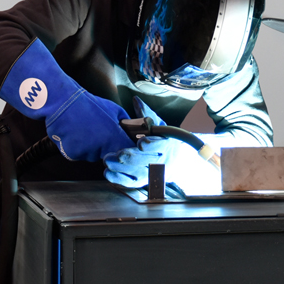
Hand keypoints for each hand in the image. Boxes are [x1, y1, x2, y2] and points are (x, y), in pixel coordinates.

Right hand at [0, 39, 132, 160]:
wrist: (62, 102)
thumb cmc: (87, 104)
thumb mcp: (113, 109)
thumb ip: (124, 122)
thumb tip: (130, 128)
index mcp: (113, 137)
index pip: (125, 153)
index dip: (124, 151)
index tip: (120, 146)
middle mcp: (100, 148)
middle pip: (106, 155)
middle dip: (103, 146)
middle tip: (96, 131)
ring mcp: (85, 152)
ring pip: (91, 155)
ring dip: (88, 146)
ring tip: (83, 129)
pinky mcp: (71, 153)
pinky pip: (77, 153)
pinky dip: (75, 146)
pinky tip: (74, 133)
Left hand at [105, 113, 220, 194]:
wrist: (176, 160)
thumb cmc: (163, 138)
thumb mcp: (159, 125)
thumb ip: (147, 114)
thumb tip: (136, 100)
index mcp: (167, 143)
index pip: (161, 145)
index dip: (152, 144)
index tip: (141, 143)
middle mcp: (163, 160)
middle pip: (148, 161)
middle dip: (133, 158)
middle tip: (118, 154)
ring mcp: (154, 173)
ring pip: (139, 174)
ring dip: (123, 169)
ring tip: (108, 162)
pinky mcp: (145, 181)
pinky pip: (133, 183)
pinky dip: (120, 180)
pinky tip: (108, 173)